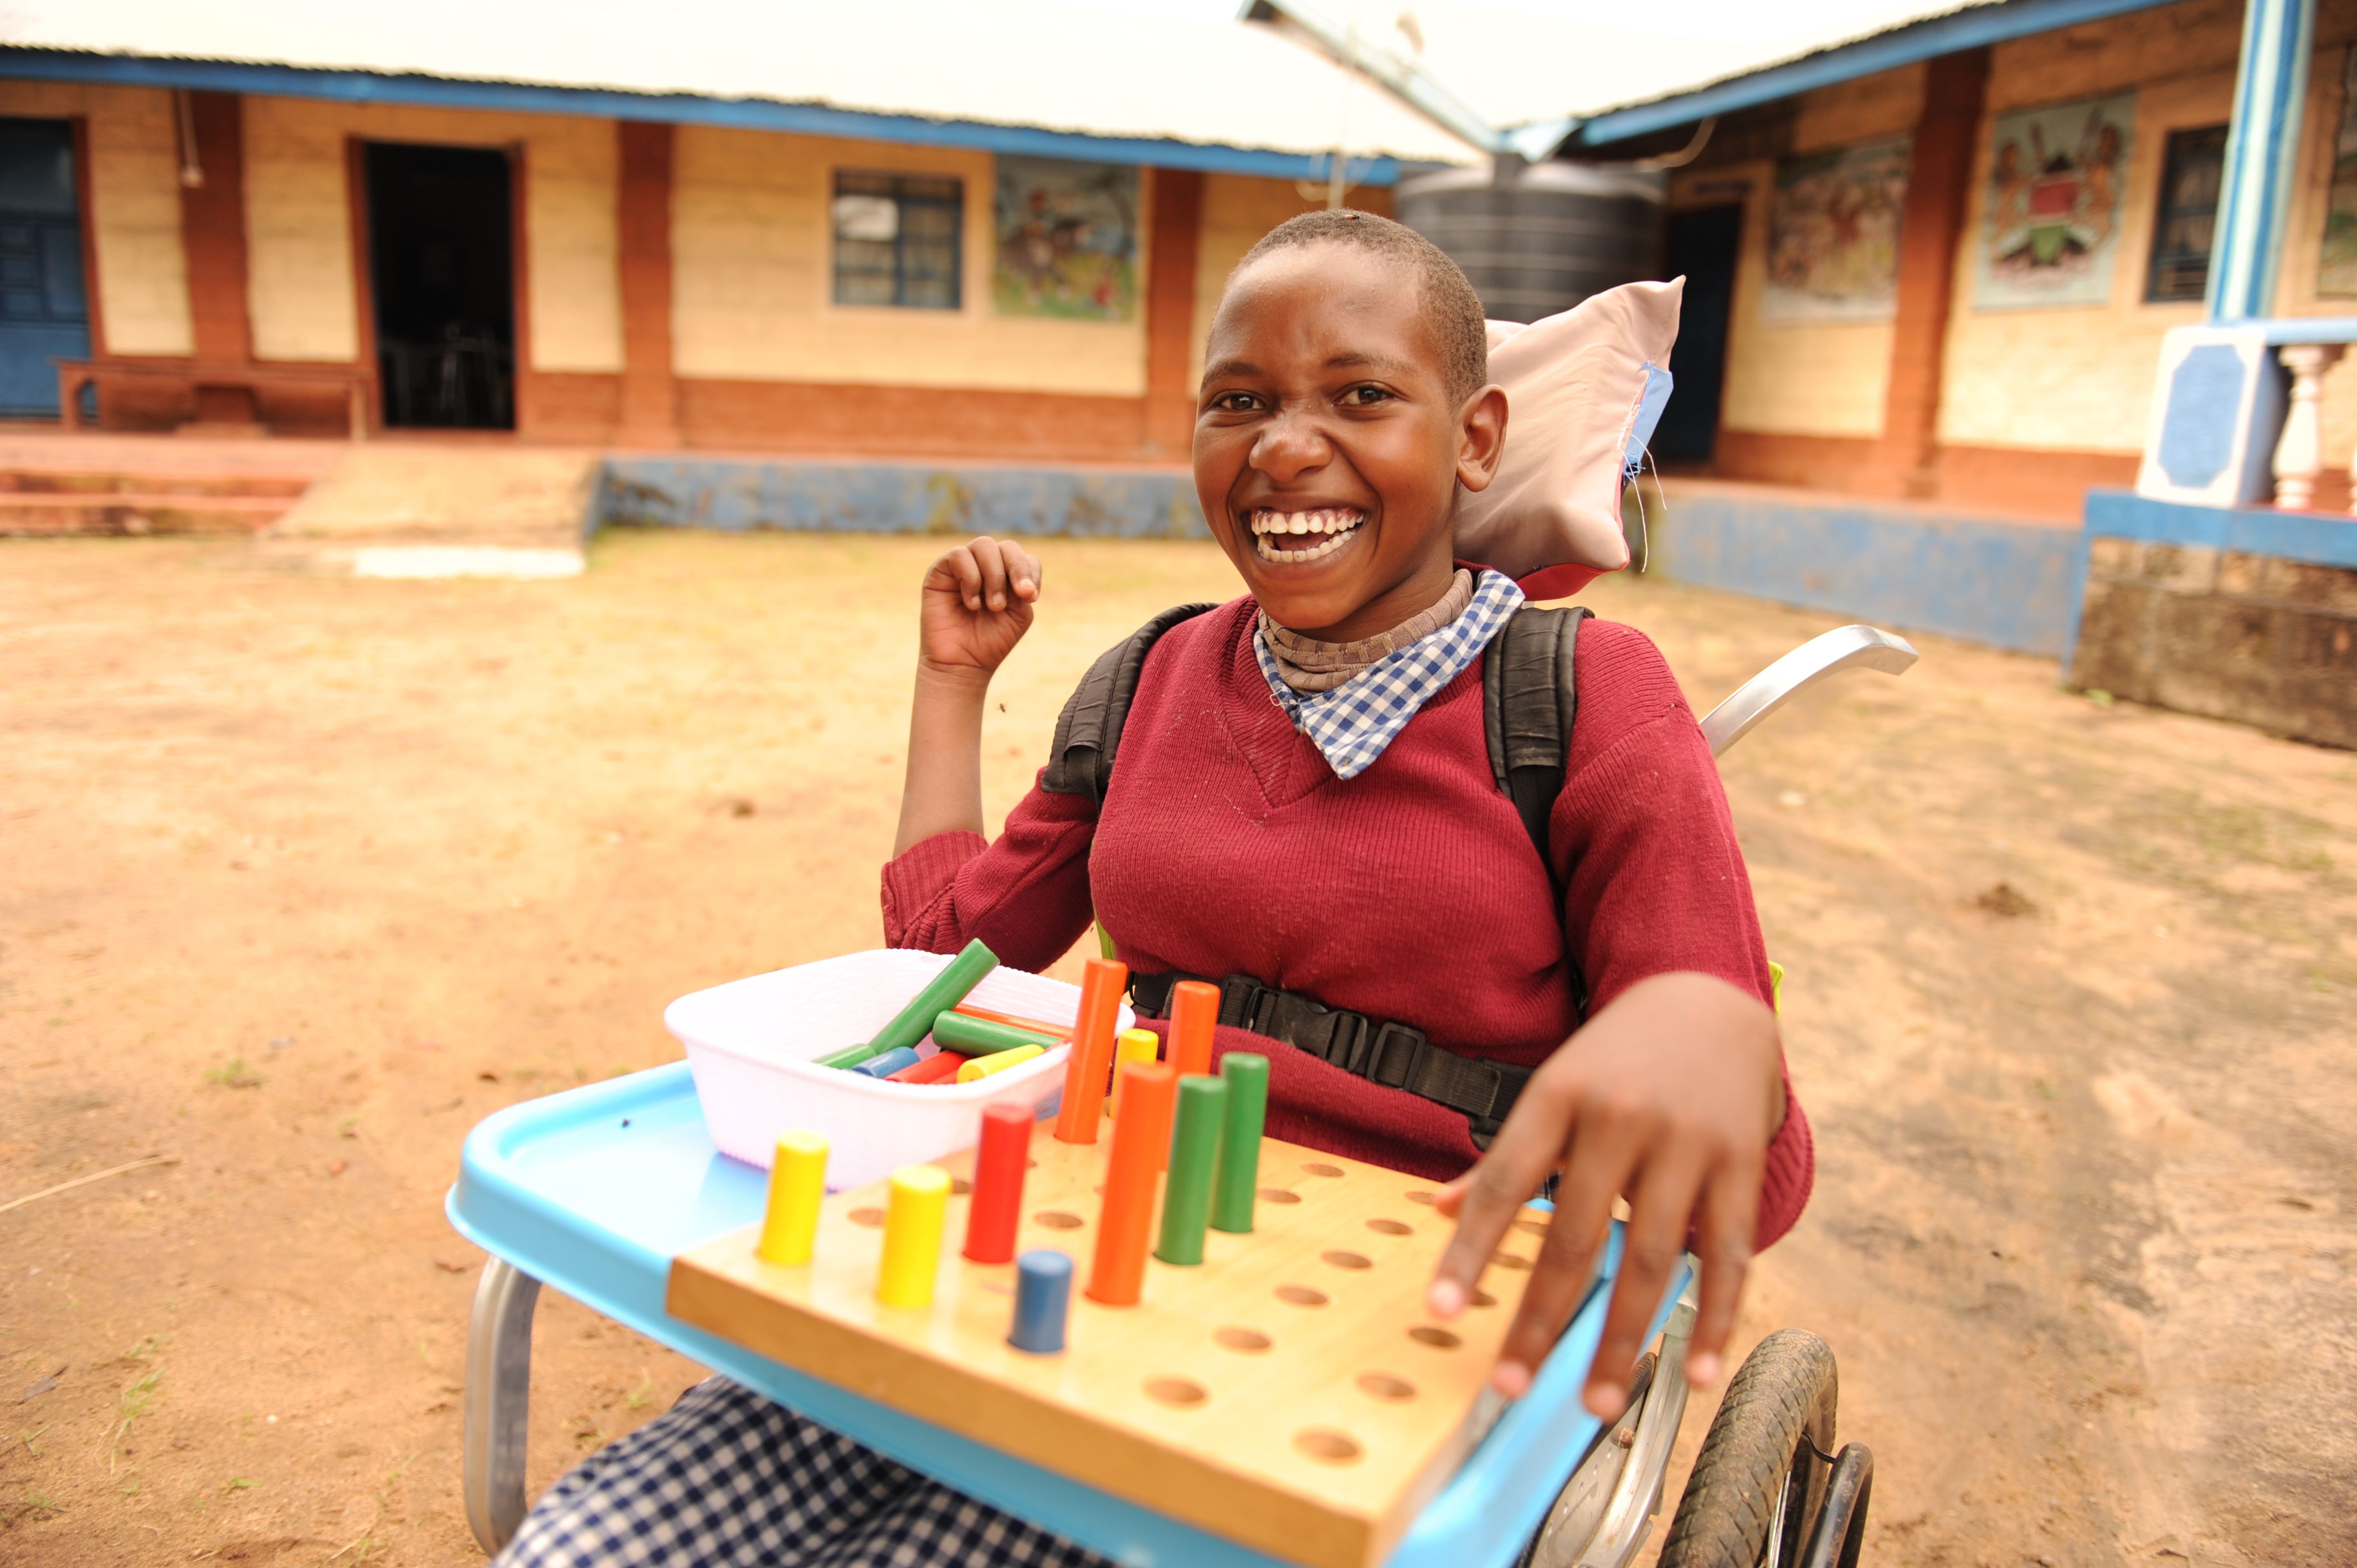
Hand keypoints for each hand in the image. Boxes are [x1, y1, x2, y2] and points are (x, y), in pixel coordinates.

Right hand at [919, 536, 1041, 683]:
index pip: (1024, 557)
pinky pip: (960, 555)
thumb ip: (1023, 587)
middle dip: (1017, 569)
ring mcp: (962, 566)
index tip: (1030, 598)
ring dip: (995, 576)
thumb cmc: (991, 641)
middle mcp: (985, 566)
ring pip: (984, 545)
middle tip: (1020, 596)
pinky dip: (971, 578)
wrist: (962, 663)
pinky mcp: (940, 571)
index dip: (1030, 572)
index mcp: (1007, 576)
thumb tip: (1021, 573)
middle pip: (1008, 546)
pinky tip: (972, 604)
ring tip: (993, 606)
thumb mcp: (1018, 614)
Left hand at [1425, 971, 1783, 1417]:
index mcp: (1559, 1098)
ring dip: (1621, 1340)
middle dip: (1541, 1319)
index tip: (1441, 1309)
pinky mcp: (1740, 1166)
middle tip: (1511, 1384)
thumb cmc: (1617, 1058)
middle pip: (1574, 1237)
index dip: (1470, 1251)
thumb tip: (1439, 1210)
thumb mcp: (1552, 1088)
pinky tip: (1696, 1373)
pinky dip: (1715, 1322)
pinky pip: (1728, 1258)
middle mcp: (1620, 1119)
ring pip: (1651, 1260)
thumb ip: (1503, 1157)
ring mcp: (1686, 1144)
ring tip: (1596, 1401)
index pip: (1505, 1184)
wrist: (1709, 1002)